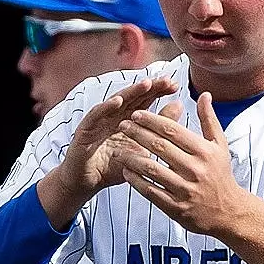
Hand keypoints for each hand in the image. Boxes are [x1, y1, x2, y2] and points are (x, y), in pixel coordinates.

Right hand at [45, 78, 180, 216]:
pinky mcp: (84, 130)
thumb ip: (158, 130)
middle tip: (165, 80)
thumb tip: (179, 105)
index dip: (158, 92)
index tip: (175, 85)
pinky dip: (105, 108)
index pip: (144, 101)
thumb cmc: (113, 166)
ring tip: (146, 84)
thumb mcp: (141, 149)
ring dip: (130, 93)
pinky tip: (117, 101)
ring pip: (115, 103)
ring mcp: (98, 121)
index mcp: (128, 120)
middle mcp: (113, 116)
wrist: (87, 183)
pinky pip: (95, 116)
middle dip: (149, 88)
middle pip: (133, 98)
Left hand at [116, 93, 248, 236]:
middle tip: (122, 126)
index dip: (151, 120)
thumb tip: (204, 94)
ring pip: (151, 170)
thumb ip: (209, 119)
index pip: (172, 131)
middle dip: (137, 134)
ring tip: (119, 150)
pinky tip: (126, 171)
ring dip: (132, 157)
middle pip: (159, 147)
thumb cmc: (221, 175)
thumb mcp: (220, 145)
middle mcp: (195, 169)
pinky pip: (150, 191)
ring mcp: (184, 190)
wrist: (227, 212)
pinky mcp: (176, 207)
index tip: (136, 115)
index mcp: (204, 152)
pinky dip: (136, 180)